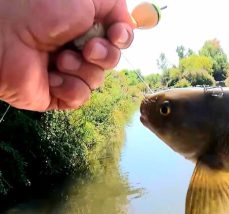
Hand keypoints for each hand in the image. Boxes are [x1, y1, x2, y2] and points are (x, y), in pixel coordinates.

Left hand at [0, 0, 134, 110]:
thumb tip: (126, 26)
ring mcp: (67, 71)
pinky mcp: (57, 93)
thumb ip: (116, 8)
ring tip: (59, 59)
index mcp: (85, 25)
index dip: (122, 39)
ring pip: (97, 80)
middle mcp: (77, 47)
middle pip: (112, 61)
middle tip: (86, 48)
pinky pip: (81, 98)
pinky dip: (70, 88)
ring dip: (82, 70)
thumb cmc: (43, 9)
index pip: (117, 39)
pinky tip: (52, 77)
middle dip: (104, 55)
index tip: (116, 35)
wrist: (7, 34)